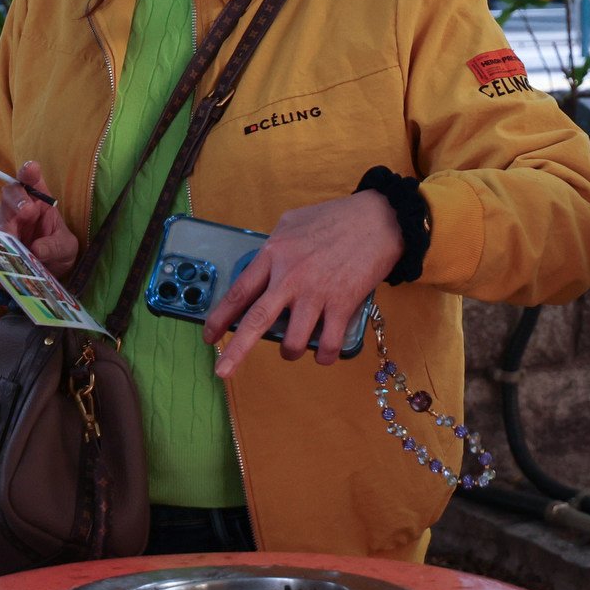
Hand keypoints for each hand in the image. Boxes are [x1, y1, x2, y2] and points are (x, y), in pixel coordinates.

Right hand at [0, 161, 78, 275]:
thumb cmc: (57, 251)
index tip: (31, 168)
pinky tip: (4, 254)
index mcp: (40, 201)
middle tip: (28, 210)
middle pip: (11, 194)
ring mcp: (4, 225)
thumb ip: (55, 247)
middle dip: (18, 199)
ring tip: (13, 237)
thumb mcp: (65, 248)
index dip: (30, 174)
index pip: (33, 182)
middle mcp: (19, 209)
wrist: (44, 274)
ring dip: (5, 226)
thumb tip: (36, 250)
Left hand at [204, 190, 403, 375]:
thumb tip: (260, 268)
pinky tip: (322, 353)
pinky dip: (322, 355)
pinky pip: (327, 345)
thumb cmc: (335, 217)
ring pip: (292, 342)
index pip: (239, 292)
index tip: (209, 336)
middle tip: (221, 372)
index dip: (220, 317)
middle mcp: (290, 277)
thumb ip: (274, 248)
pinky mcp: (343, 305)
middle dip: (236, 351)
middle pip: (255, 322)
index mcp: (274, 254)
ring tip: (294, 347)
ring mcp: (317, 293)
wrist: (379, 218)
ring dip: (290, 351)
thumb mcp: (292, 222)